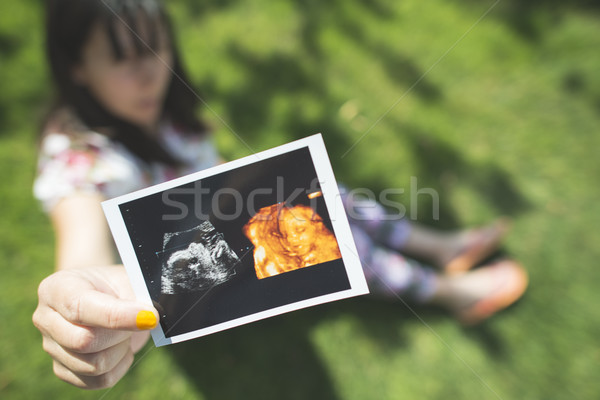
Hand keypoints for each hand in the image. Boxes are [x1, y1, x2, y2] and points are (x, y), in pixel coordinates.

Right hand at [32, 265, 158, 388]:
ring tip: (126, 331)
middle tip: (140, 320)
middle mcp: (46, 318)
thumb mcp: (127, 280)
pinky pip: (98, 381)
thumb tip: (150, 318)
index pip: (80, 308)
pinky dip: (119, 366)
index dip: (118, 316)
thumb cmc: (117, 285)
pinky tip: (122, 348)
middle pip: (83, 342)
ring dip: (121, 349)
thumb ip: (138, 295)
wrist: (107, 296)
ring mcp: (51, 347)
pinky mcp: (63, 370)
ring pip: (93, 365)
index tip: (150, 317)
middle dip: (121, 333)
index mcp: (57, 288)